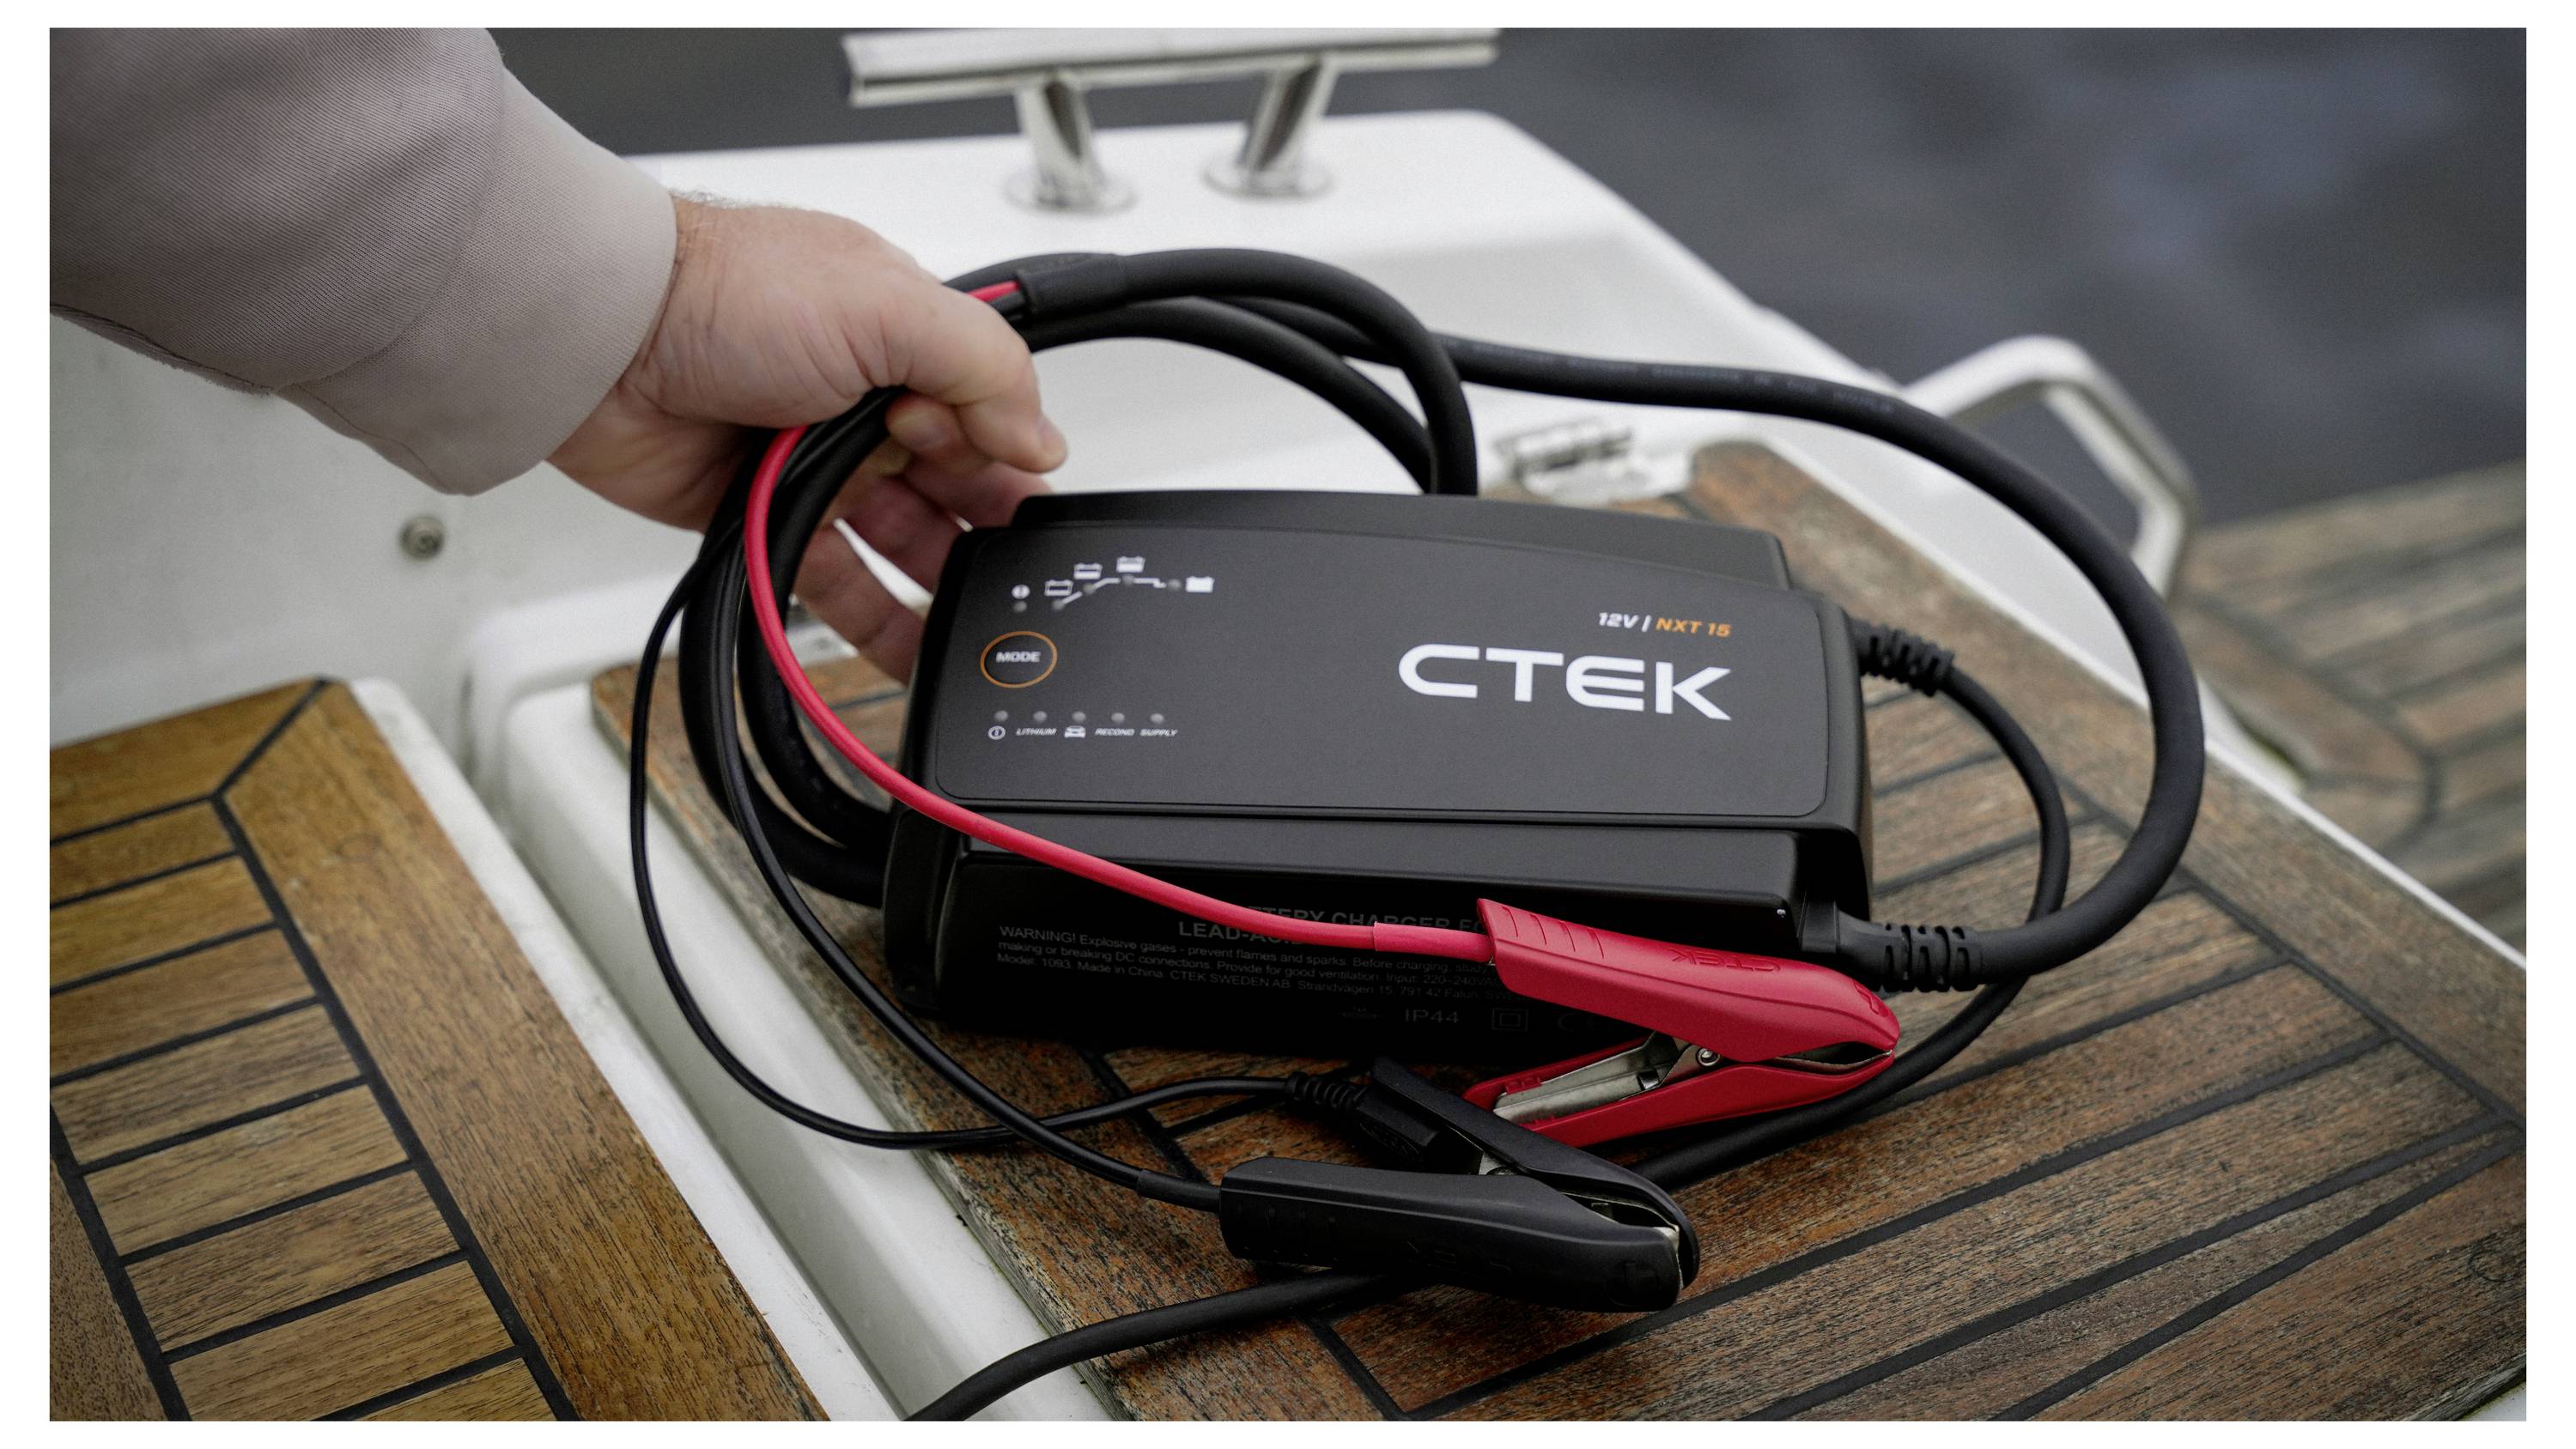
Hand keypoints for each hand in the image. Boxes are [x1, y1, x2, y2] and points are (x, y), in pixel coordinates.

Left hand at [551, 195, 1062, 678]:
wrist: (601, 341)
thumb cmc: (722, 294)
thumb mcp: (887, 305)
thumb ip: (983, 366)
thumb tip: (1040, 438)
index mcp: (901, 330)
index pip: (988, 405)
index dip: (998, 449)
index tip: (997, 479)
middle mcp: (864, 395)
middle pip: (955, 479)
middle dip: (987, 523)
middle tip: (1010, 570)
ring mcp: (816, 458)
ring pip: (903, 537)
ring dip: (944, 581)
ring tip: (980, 629)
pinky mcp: (768, 513)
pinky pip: (837, 580)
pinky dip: (876, 620)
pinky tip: (914, 651)